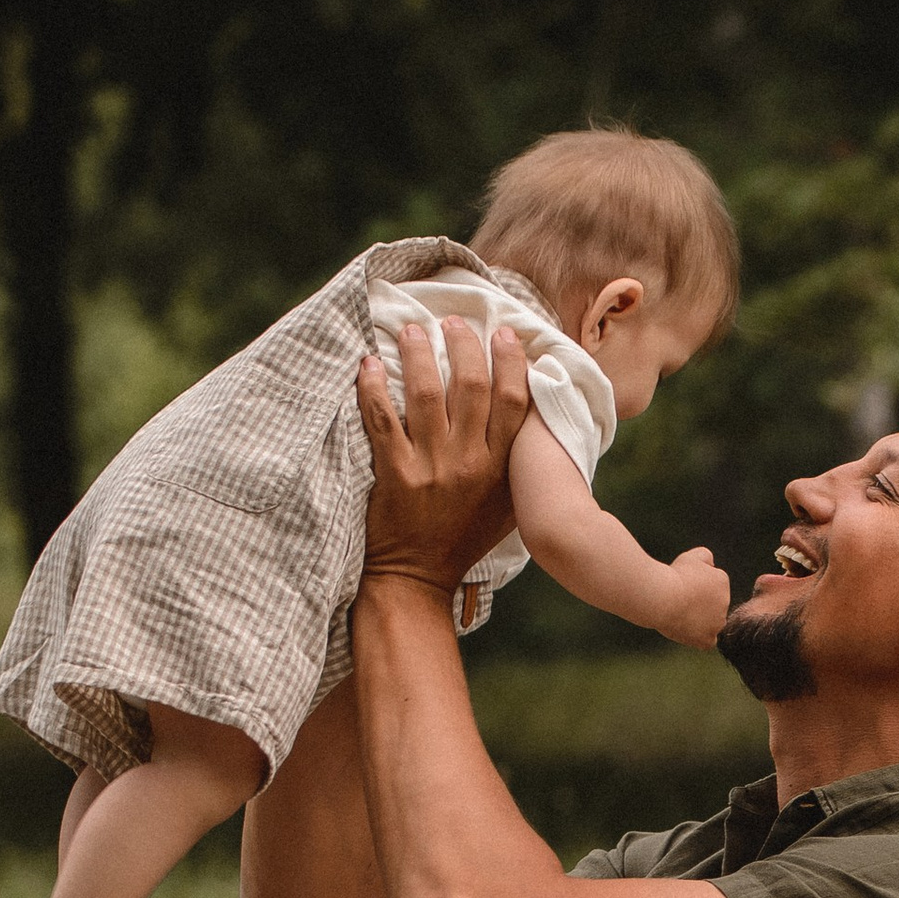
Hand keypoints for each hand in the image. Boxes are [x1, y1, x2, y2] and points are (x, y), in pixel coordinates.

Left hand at [357, 316, 526, 595]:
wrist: (418, 576)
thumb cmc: (464, 538)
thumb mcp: (507, 505)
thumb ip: (518, 462)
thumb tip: (529, 411)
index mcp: (500, 467)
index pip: (513, 400)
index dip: (509, 361)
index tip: (502, 332)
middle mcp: (469, 462)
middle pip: (471, 386)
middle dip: (462, 345)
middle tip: (451, 321)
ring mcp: (430, 467)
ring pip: (426, 393)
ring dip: (418, 354)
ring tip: (412, 330)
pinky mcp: (394, 474)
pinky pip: (382, 420)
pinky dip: (373, 388)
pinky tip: (369, 364)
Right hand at [661, 547, 732, 647]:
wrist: (663, 597)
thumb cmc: (674, 576)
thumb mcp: (691, 557)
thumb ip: (705, 557)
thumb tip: (711, 566)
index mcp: (723, 581)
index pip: (711, 586)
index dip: (695, 586)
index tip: (681, 584)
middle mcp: (725, 602)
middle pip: (712, 605)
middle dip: (700, 604)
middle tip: (679, 601)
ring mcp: (717, 623)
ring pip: (710, 623)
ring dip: (699, 621)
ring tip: (679, 614)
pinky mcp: (707, 639)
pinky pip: (707, 640)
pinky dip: (698, 637)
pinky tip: (687, 630)